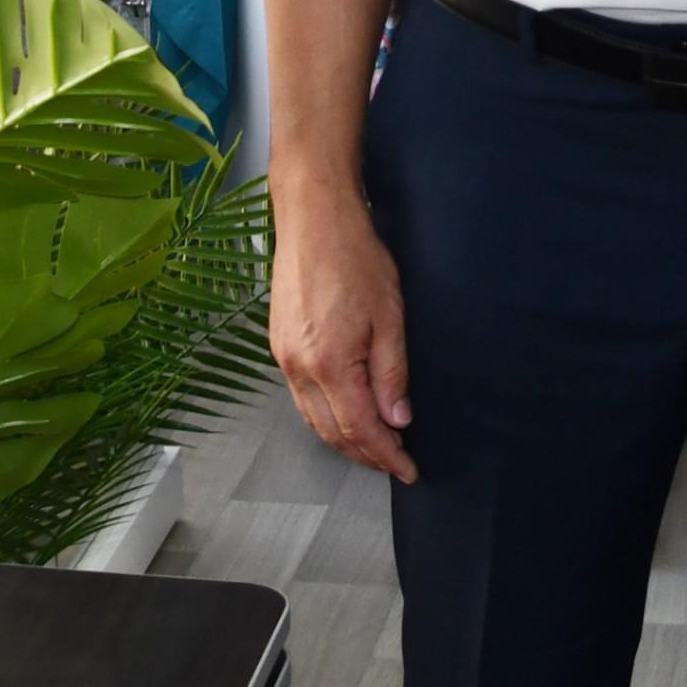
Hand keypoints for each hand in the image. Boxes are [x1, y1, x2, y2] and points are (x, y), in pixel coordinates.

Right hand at [269, 176, 414, 480]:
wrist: (314, 217)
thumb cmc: (354, 257)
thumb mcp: (390, 317)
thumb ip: (392, 374)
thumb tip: (398, 420)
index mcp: (329, 363)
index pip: (360, 429)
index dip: (386, 455)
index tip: (408, 468)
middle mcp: (298, 366)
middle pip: (331, 432)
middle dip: (365, 454)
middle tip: (395, 461)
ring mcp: (283, 355)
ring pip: (312, 417)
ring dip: (343, 438)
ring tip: (374, 444)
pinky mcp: (278, 342)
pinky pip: (300, 395)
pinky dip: (324, 414)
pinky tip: (344, 411)